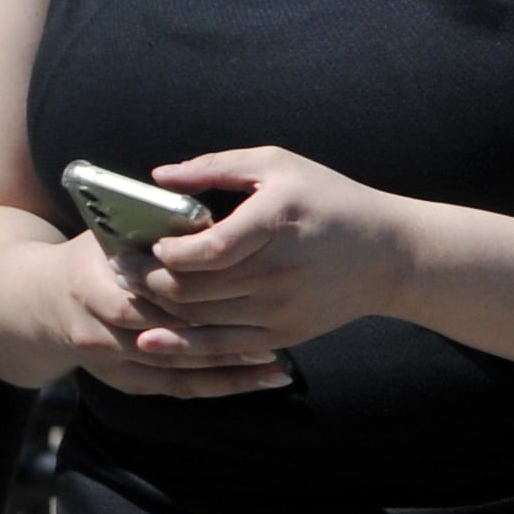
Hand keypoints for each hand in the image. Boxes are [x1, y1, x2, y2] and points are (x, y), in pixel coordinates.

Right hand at [49, 228, 290, 397]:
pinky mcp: (124, 381)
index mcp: (87, 287)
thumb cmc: (92, 258)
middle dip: (214, 343)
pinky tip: (262, 379)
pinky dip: (221, 385)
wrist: (40, 302)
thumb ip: (151, 234)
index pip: (136, 303)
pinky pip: (178, 388)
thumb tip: (211, 225)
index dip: (183, 305)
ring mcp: (107, 363)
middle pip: (160, 343)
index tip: (231, 300)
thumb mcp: (111, 236)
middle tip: (268, 340)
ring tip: (276, 366)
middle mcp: (93, 331)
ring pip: (174, 373)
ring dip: (227, 371)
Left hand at [125, 147, 417, 352]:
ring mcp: (282, 307)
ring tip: (133, 296)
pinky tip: (157, 336)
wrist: (391, 256)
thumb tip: (159, 177)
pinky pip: (223, 347)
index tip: (152, 243)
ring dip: (158, 312)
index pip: (208, 249)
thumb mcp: (280, 165)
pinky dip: (185, 344)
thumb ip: (217, 166)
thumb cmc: (331, 201)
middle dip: (147, 281)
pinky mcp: (284, 332)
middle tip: (122, 270)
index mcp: (277, 221)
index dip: (168, 251)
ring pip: (200, 320)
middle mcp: (279, 270)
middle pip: (193, 289)